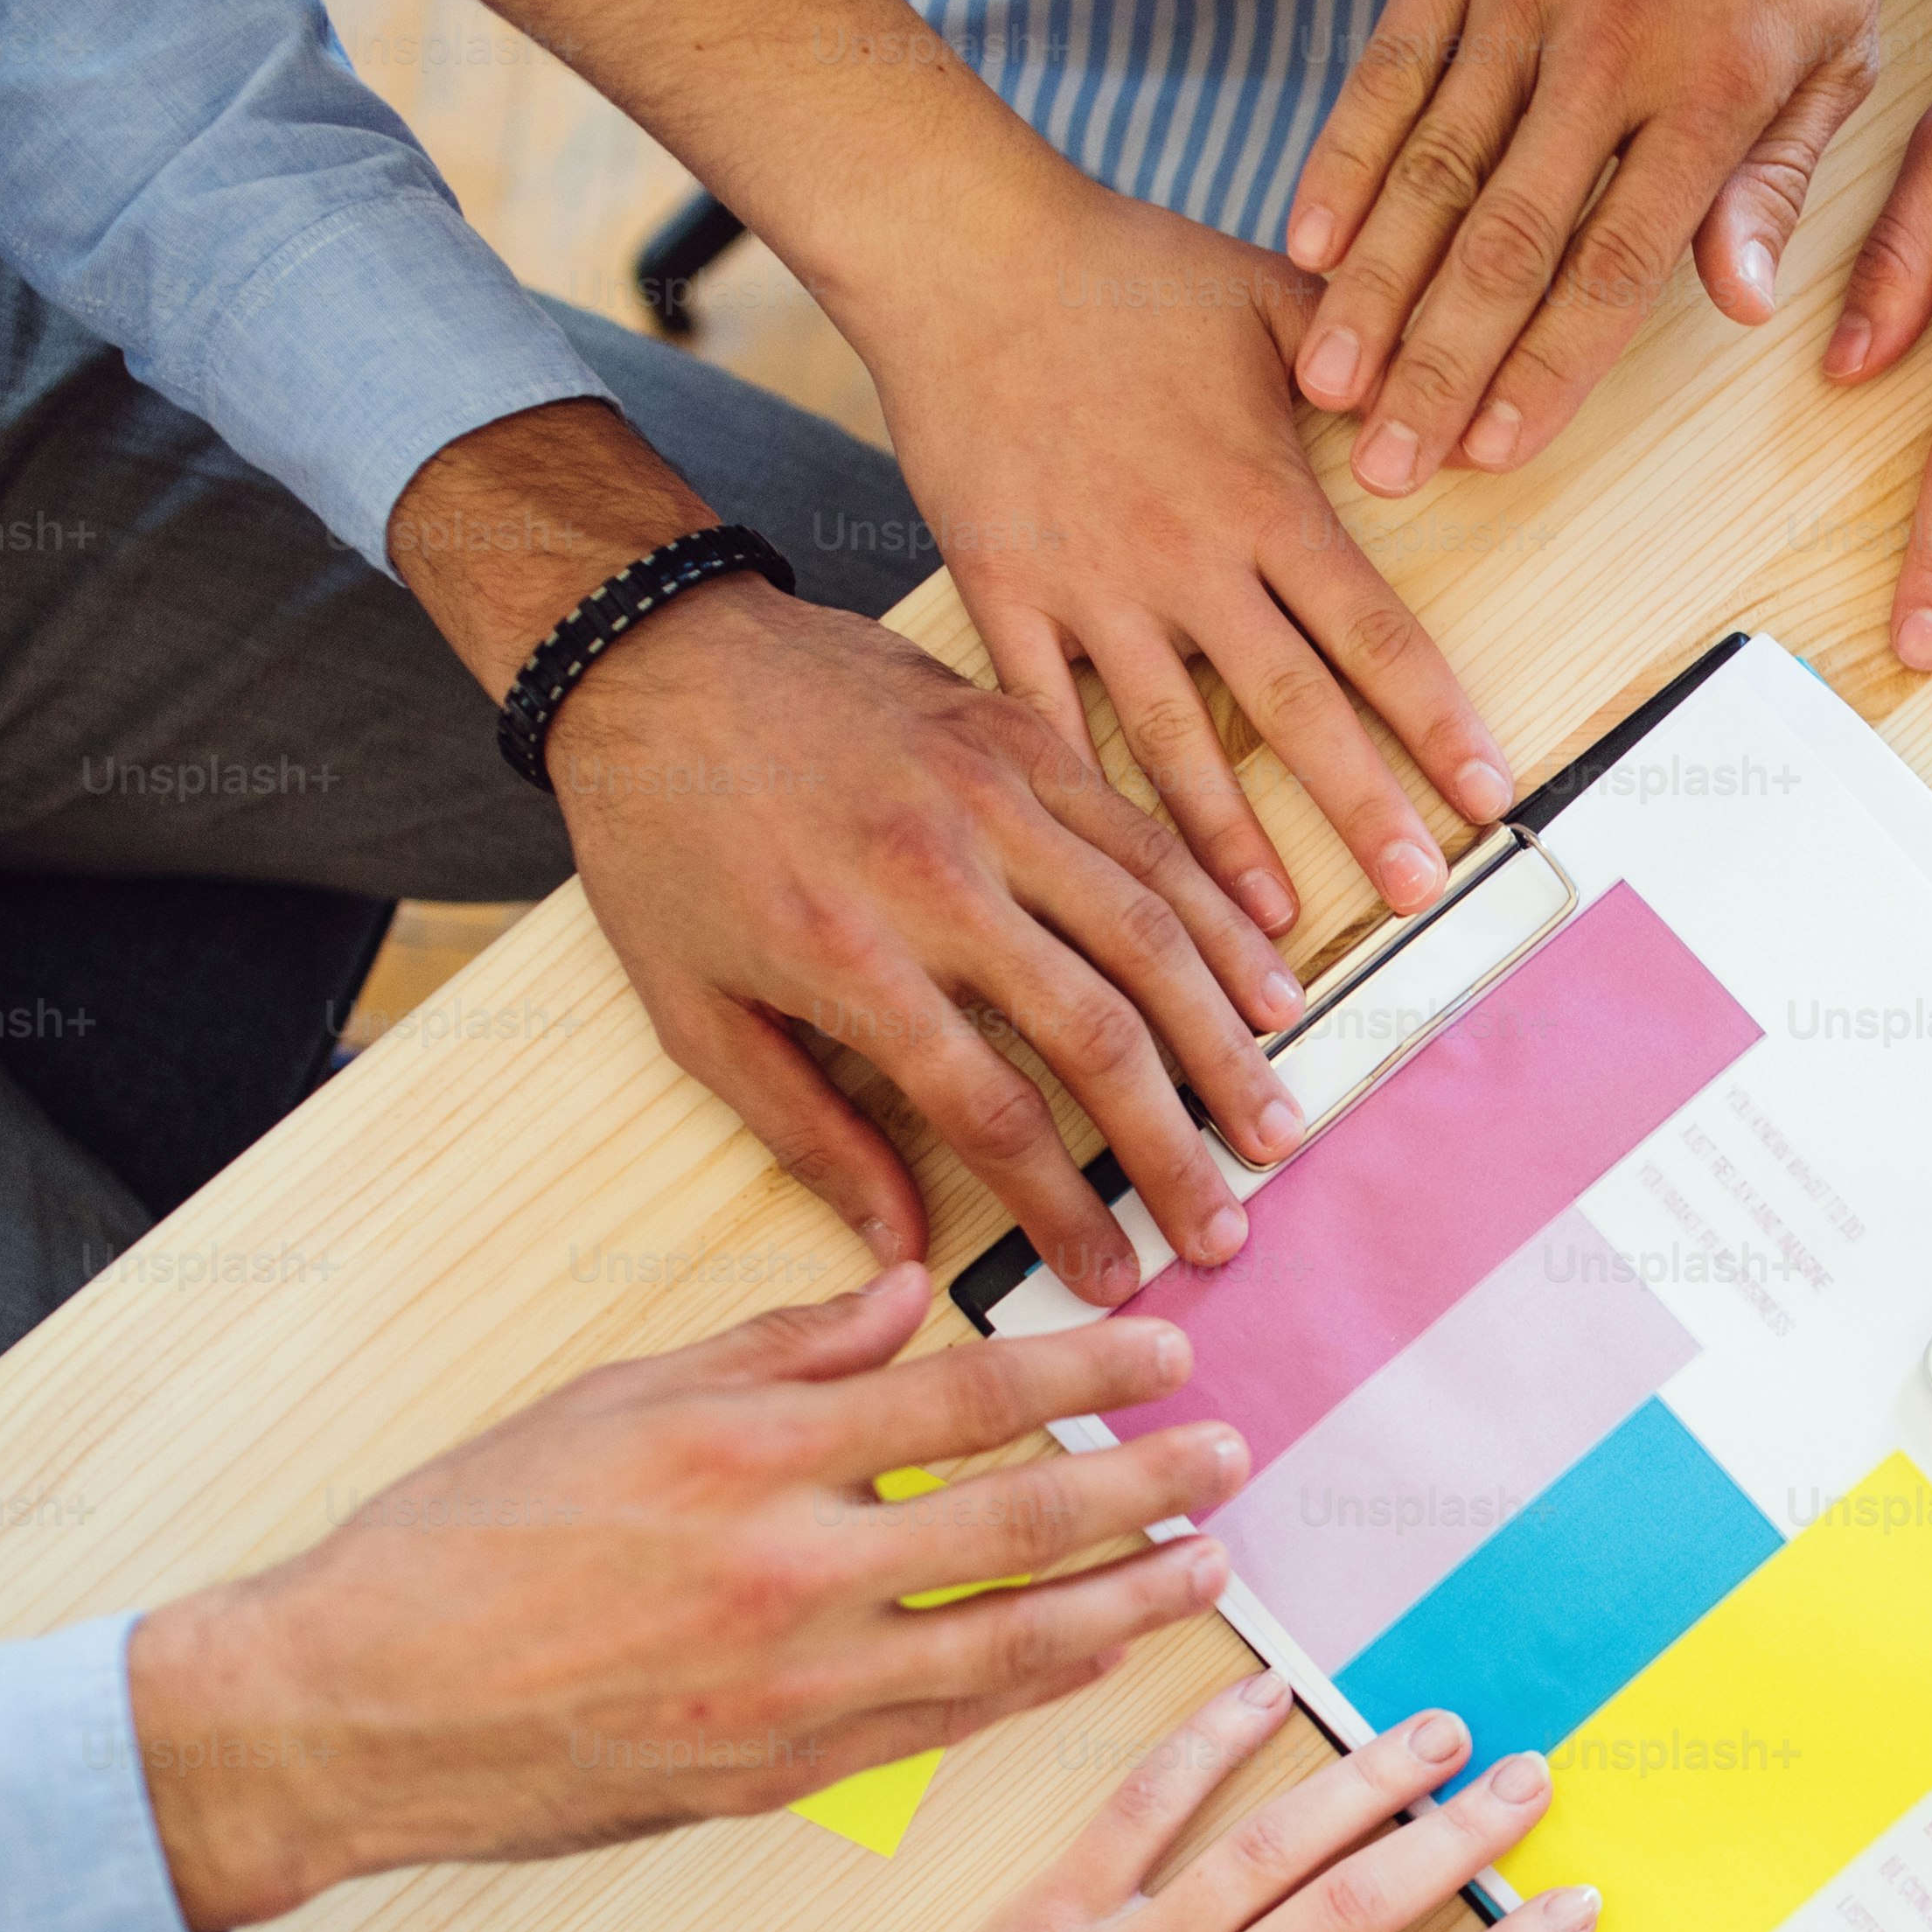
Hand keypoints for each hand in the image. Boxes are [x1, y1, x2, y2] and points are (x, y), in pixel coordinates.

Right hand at [127, 1267, 1234, 1931]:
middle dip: (1144, 1484)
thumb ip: (770, 1350)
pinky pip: (943, 1725)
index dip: (1082, 1366)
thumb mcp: (606, 1401)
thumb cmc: (457, 1543)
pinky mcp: (777, 1775)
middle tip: (1235, 1456)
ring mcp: (788, 1687)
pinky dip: (1033, 1689)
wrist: (348, 1712)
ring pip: (1008, 1639)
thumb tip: (901, 1289)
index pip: (960, 1396)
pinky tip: (1094, 1659)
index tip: (1171, 1344)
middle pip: (1015, 1517)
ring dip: (1125, 1601)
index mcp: (741, 1454)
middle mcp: (783, 1570)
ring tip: (1209, 1567)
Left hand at [562, 574, 1312, 1303]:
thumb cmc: (664, 842)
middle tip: (1226, 1224)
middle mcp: (937, 873)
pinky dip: (1220, 913)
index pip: (991, 1110)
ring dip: (1225, 1040)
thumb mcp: (693, 1012)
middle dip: (1175, 1146)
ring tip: (1273, 1124)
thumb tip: (904, 1246)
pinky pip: (1149, 834)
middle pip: (1098, 1032)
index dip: (1064, 1207)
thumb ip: (808, 1134)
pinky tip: (1268, 979)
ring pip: (1150, 931)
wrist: (658, 658)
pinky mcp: (1028, 735)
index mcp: (848, 954)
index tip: (1110, 1273)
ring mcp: (994, 794)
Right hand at [858, 173, 1521, 935]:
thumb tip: (1456, 414)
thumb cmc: (1123, 267)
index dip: (1436, 722)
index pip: (1375, 633)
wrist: (960, 252)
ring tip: (1268, 934)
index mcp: (1264, 498)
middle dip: (1361, 807)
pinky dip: (1079, 796)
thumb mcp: (1273, 296)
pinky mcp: (1003, 593)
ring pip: (1172, 739)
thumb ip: (1370, 362)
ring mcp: (1089, 586)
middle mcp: (1185, 559)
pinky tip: (1108, 874)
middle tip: (1417, 893)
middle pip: (1293, 708)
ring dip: (1225, 843)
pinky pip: (1044, 715)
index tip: (1490, 796)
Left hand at [900, 1674, 1599, 1931]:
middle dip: (1457, 1836)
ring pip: (1269, 1842)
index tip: (1573, 1910)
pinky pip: (1142, 1807)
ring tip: (1436, 1731)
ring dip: (1361, 1778)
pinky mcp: (1059, 1905)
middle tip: (1531, 1780)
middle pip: (1357, 1904)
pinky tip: (1265, 1693)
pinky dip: (1203, 1743)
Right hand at [1281, 0, 1888, 497]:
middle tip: (1386, 463)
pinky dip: (1343, 156)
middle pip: (1507, 242)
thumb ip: (1782, 178)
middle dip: (1440, 366)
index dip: (1549, 368)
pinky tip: (1305, 242)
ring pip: (1432, 166)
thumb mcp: (1838, 37)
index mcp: (1708, 97)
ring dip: (1374, 287)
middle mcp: (1603, 56)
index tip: (1496, 453)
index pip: (1613, 265)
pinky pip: (1389, 62)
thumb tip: (1744, 308)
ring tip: (1329, 382)